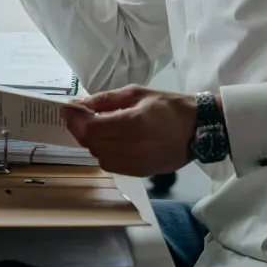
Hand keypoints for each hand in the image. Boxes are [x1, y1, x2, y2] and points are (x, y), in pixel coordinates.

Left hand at [60, 85, 198, 176]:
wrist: (199, 128)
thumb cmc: (169, 106)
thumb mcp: (136, 93)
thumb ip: (105, 100)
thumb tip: (79, 104)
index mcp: (134, 123)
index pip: (91, 128)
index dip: (74, 120)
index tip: (67, 109)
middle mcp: (134, 147)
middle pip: (92, 144)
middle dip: (80, 130)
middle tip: (79, 117)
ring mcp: (138, 163)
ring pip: (99, 157)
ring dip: (92, 143)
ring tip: (97, 129)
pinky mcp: (142, 173)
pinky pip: (113, 166)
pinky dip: (105, 153)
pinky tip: (110, 142)